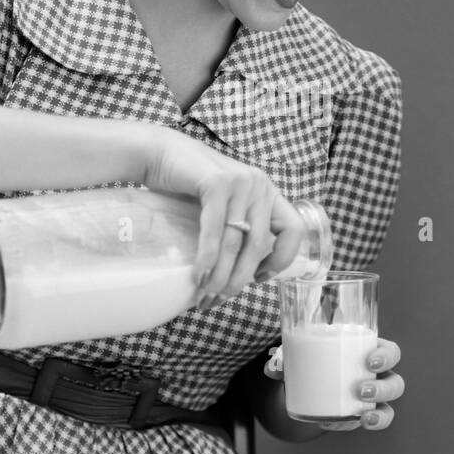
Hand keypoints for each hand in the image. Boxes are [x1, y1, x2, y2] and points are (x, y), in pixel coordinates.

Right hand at [141, 125, 304, 303]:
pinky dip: (207, 258)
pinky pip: (215, 230)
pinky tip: (198, 275)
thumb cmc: (189, 186)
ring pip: (236, 242)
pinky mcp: (217, 182)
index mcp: (267, 192)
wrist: (160, 154)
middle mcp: (259, 185)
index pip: (293, 230)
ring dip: (221, 275)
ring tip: (206, 295)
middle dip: (239, 279)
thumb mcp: (225, 206)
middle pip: (259, 245)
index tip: (259, 278)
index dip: (282, 259)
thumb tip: (240, 276)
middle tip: (219, 299)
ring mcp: (240, 182)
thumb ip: (238, 228)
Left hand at [264, 338, 403, 430]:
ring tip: (363, 418)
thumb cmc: (309, 359)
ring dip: (379, 415)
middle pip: (395, 383)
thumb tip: (272, 368)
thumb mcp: (298, 354)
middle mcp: (375, 377)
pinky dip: (349, 426)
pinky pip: (363, 425)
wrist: (304, 382)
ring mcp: (370, 401)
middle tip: (361, 391)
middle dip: (383, 388)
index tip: (370, 360)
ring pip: (387, 409)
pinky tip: (331, 424)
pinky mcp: (358, 417)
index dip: (387, 356)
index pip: (391, 352)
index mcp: (368, 352)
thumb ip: (283, 359)